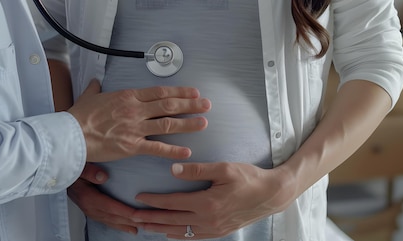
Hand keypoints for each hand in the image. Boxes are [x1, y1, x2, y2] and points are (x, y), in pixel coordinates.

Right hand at [67, 79, 210, 161]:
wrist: (71, 134)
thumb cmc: (79, 116)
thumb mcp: (89, 96)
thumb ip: (95, 89)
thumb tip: (95, 81)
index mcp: (128, 96)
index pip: (160, 92)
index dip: (179, 92)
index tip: (193, 92)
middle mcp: (135, 110)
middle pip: (169, 105)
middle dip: (190, 105)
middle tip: (207, 104)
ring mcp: (135, 128)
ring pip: (167, 124)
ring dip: (188, 123)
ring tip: (204, 122)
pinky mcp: (131, 146)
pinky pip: (157, 148)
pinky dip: (173, 150)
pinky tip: (187, 151)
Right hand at [68, 163, 139, 234]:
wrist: (61, 177)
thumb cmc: (71, 170)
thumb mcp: (79, 167)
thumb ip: (90, 171)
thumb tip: (104, 176)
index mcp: (88, 197)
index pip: (110, 207)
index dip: (125, 212)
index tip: (138, 215)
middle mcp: (90, 207)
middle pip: (113, 217)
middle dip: (130, 221)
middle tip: (146, 223)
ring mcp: (90, 211)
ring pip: (111, 221)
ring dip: (125, 225)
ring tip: (139, 228)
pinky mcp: (91, 211)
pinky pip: (107, 221)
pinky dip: (118, 225)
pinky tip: (128, 228)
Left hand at [131, 162, 297, 238]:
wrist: (271, 195)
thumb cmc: (249, 178)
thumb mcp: (224, 168)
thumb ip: (197, 169)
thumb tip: (173, 169)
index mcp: (207, 203)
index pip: (173, 202)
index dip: (154, 200)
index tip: (139, 197)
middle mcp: (208, 220)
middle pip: (172, 221)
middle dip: (150, 219)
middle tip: (131, 217)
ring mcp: (214, 229)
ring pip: (180, 232)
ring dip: (160, 229)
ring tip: (145, 227)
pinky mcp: (220, 231)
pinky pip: (193, 237)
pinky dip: (178, 235)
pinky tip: (169, 233)